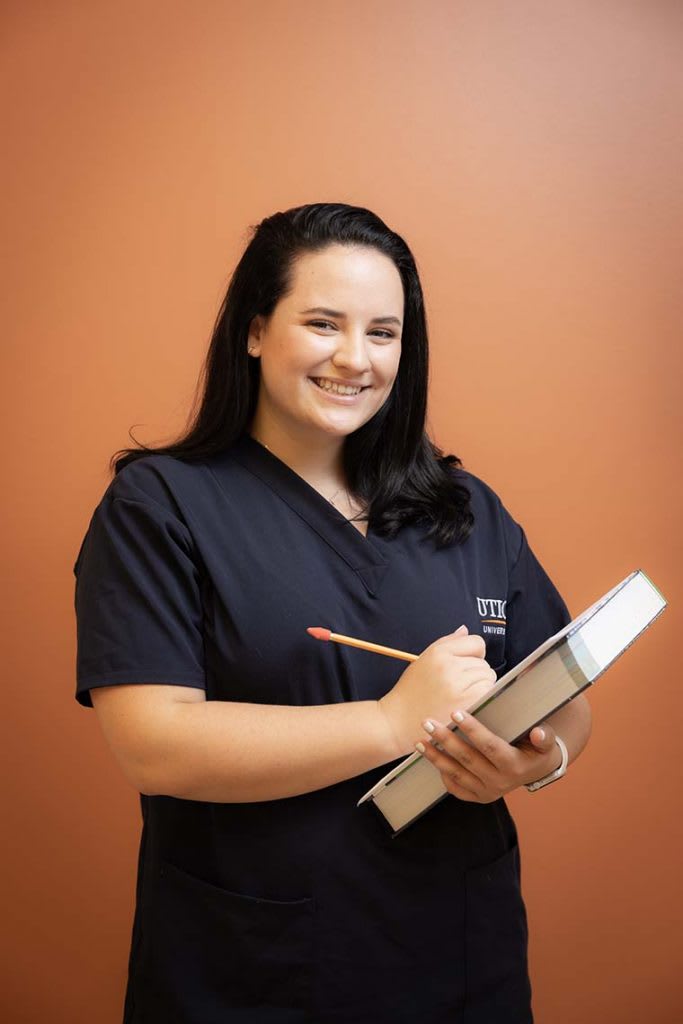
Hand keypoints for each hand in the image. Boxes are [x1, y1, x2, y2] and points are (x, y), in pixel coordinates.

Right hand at [378, 625, 497, 756]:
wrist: (397, 721)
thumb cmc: (410, 692)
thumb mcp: (423, 660)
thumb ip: (447, 643)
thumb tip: (465, 630)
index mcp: (438, 653)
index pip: (476, 642)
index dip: (475, 654)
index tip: (467, 664)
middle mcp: (449, 666)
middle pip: (483, 662)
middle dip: (476, 672)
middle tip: (459, 685)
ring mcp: (458, 685)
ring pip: (488, 677)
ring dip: (480, 685)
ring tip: (461, 695)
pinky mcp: (467, 703)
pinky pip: (488, 691)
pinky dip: (482, 697)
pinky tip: (467, 703)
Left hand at [416, 709, 563, 802]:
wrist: (536, 771)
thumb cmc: (537, 749)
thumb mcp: (545, 743)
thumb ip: (544, 737)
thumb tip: (538, 733)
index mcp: (514, 766)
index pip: (490, 746)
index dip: (473, 730)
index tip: (456, 712)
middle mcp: (500, 782)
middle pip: (468, 759)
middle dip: (446, 740)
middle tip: (428, 723)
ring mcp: (488, 792)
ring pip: (457, 774)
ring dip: (436, 757)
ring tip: (420, 741)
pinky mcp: (479, 797)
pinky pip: (456, 789)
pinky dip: (442, 774)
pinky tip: (431, 757)